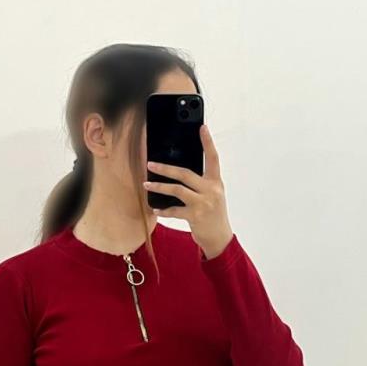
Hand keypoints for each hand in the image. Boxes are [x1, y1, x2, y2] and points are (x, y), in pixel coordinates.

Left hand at [143, 123, 233, 258]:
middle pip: (186, 173)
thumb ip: (200, 184)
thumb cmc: (213, 214)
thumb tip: (177, 173)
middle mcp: (211, 190)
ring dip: (159, 187)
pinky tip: (156, 209)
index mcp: (216, 182)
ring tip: (146, 185)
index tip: (202, 127)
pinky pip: (174, 211)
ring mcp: (203, 203)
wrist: (219, 238)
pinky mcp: (195, 216)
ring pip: (177, 190)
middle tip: (150, 164)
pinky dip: (164, 210)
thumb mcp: (212, 195)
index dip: (208, 142)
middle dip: (166, 168)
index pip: (213, 158)